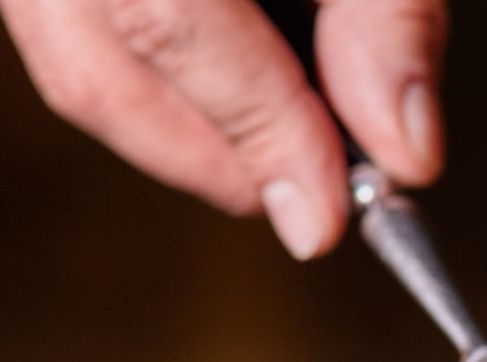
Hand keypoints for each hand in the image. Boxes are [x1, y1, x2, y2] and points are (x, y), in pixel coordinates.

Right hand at [0, 0, 447, 259]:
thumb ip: (387, 18)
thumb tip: (405, 153)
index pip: (167, 25)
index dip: (260, 135)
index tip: (329, 216)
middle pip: (98, 75)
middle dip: (222, 160)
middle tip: (318, 194)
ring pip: (80, 73)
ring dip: (197, 136)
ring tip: (294, 138)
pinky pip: (82, 48)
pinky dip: (173, 95)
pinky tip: (249, 91)